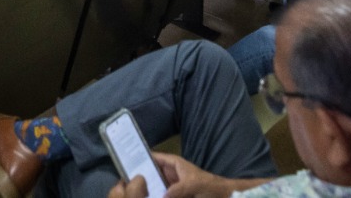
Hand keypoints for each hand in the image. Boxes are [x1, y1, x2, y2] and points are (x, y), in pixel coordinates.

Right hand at [108, 153, 223, 197]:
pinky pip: (161, 196)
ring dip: (147, 191)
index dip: (140, 158)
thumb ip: (179, 189)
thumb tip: (161, 196)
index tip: (125, 164)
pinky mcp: (175, 197)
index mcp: (174, 164)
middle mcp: (170, 175)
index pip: (153, 157)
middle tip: (126, 185)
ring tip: (135, 194)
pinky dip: (155, 196)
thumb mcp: (195, 185)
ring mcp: (172, 188)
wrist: (225, 197)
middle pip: (150, 174)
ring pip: (154, 188)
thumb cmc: (211, 187)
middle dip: (139, 179)